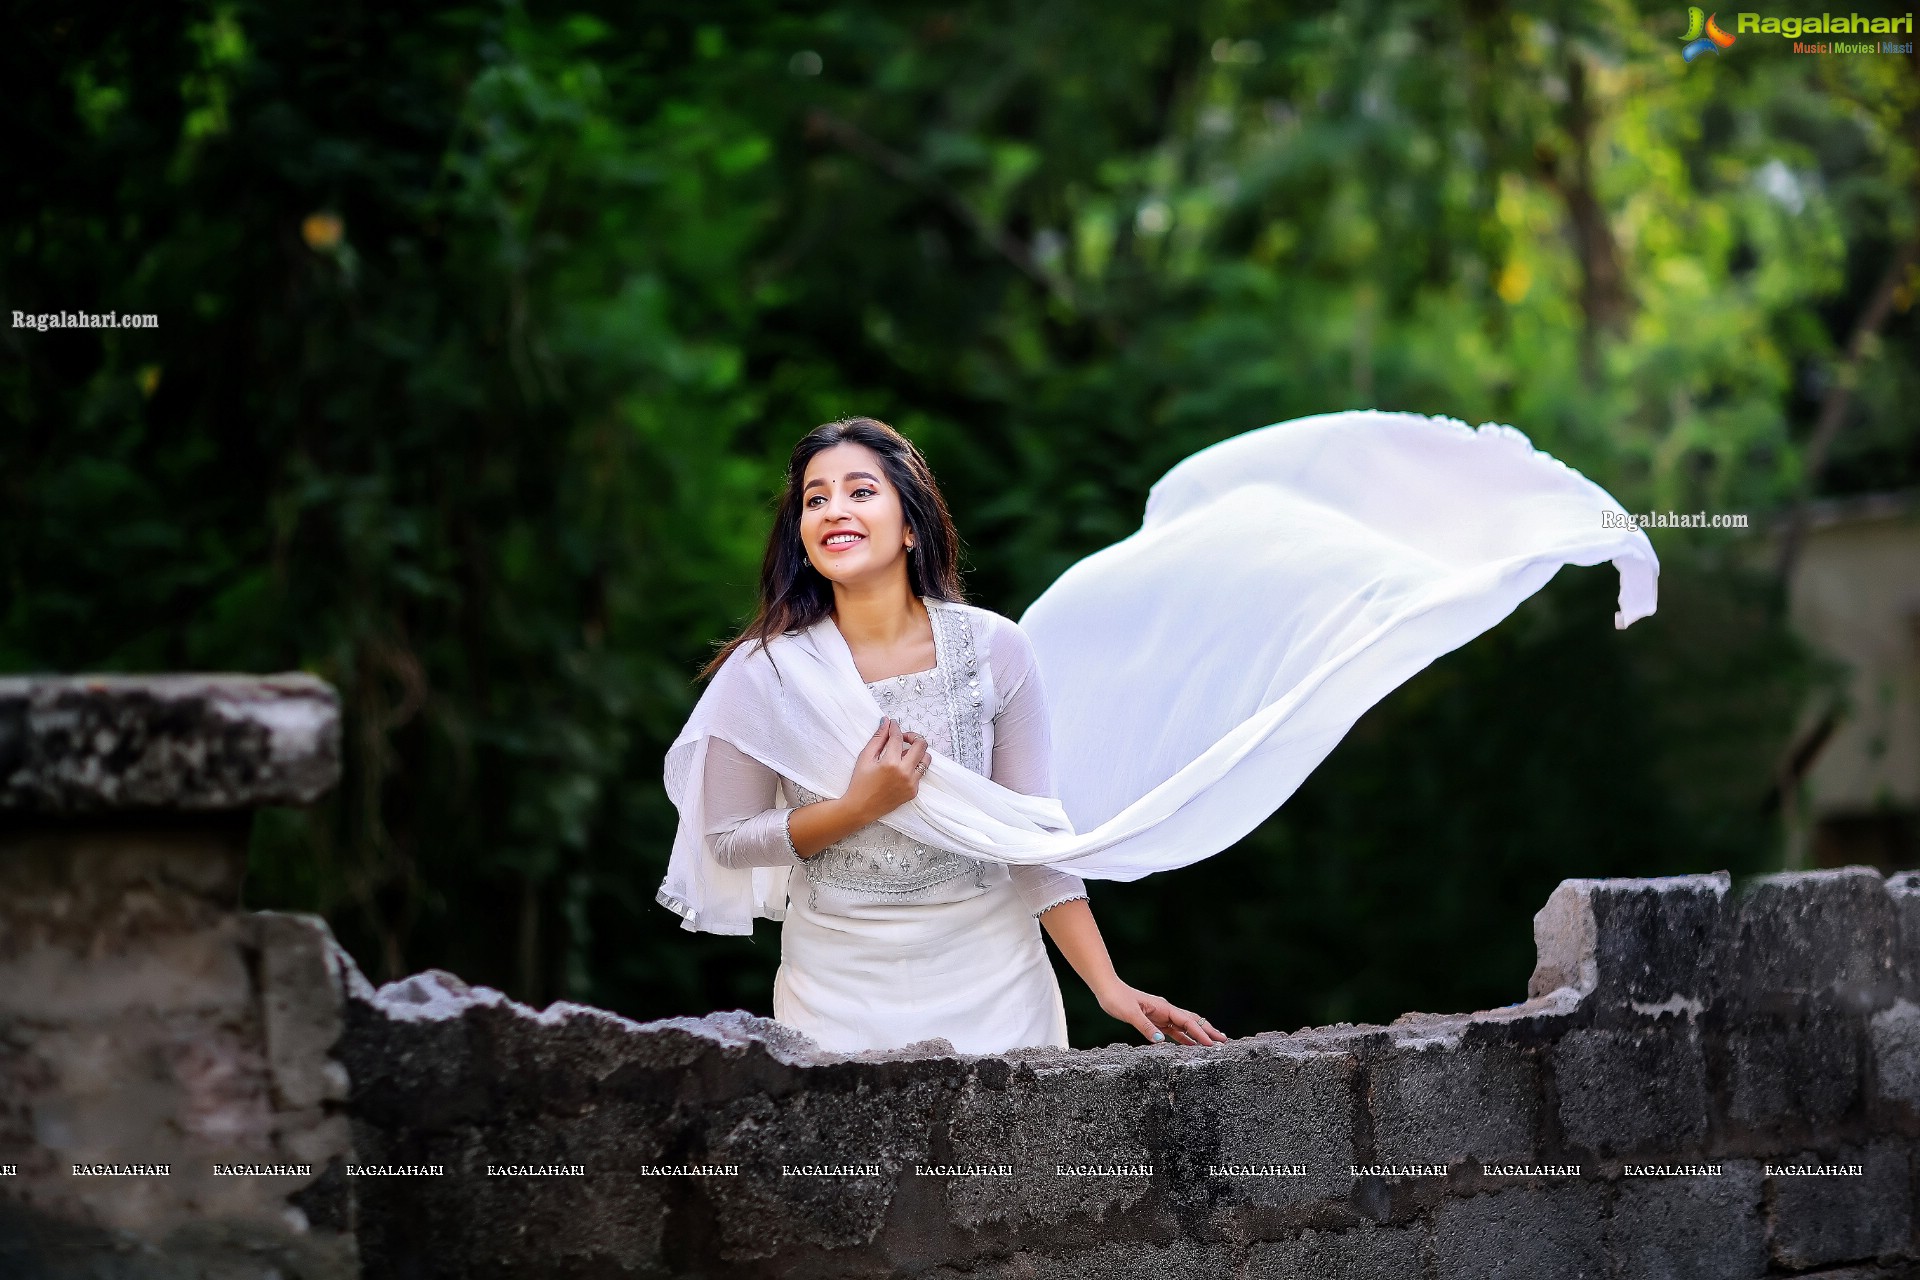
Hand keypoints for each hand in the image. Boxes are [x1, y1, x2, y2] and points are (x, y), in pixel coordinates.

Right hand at [841, 717, 929, 823]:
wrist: (861, 808)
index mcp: (890, 763)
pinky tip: (900, 769)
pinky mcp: (914, 791)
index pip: (898, 737)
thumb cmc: (860, 782)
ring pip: (926, 759)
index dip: (895, 727)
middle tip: (903, 738)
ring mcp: (912, 783)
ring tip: (904, 754)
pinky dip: (913, 767)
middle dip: (913, 736)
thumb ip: (878, 738)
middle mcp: (905, 773)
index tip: (893, 724)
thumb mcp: (865, 757)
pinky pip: (920, 773)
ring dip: (917, 752)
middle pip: (921, 745)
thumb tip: (886, 722)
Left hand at [1097, 982, 1227, 1045]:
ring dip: (1199, 1035)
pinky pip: (1174, 1030)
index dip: (1201, 1033)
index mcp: (1164, 1007)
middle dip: (1208, 1031)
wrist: (1107, 989)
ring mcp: (1161, 1015)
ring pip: (1185, 1026)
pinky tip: (1191, 1045)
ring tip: (1213, 1044)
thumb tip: (1162, 1041)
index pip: (1187, 1022)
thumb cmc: (1117, 999)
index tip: (1212, 1043)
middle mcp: (1166, 1010)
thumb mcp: (1130, 1014)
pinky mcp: (1155, 1020)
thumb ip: (1146, 1027)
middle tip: (1224, 1042)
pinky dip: (1185, 1037)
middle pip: (1192, 1022)